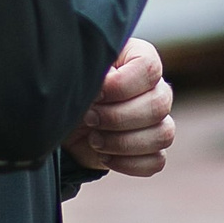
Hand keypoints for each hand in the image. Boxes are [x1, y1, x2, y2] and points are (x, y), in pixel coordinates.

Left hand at [64, 39, 174, 177]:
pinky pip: (156, 161)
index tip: (95, 95)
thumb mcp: (77, 74)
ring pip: (163, 135)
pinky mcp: (150, 150)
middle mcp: (155, 88)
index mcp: (140, 59)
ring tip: (94, 140)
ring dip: (123, 142)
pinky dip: (128, 163)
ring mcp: (157, 121)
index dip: (121, 86)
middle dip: (118, 117)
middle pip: (159, 105)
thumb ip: (94, 73)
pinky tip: (104, 156)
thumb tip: (104, 86)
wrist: (60, 119)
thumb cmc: (71, 88)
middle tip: (89, 119)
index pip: (149, 69)